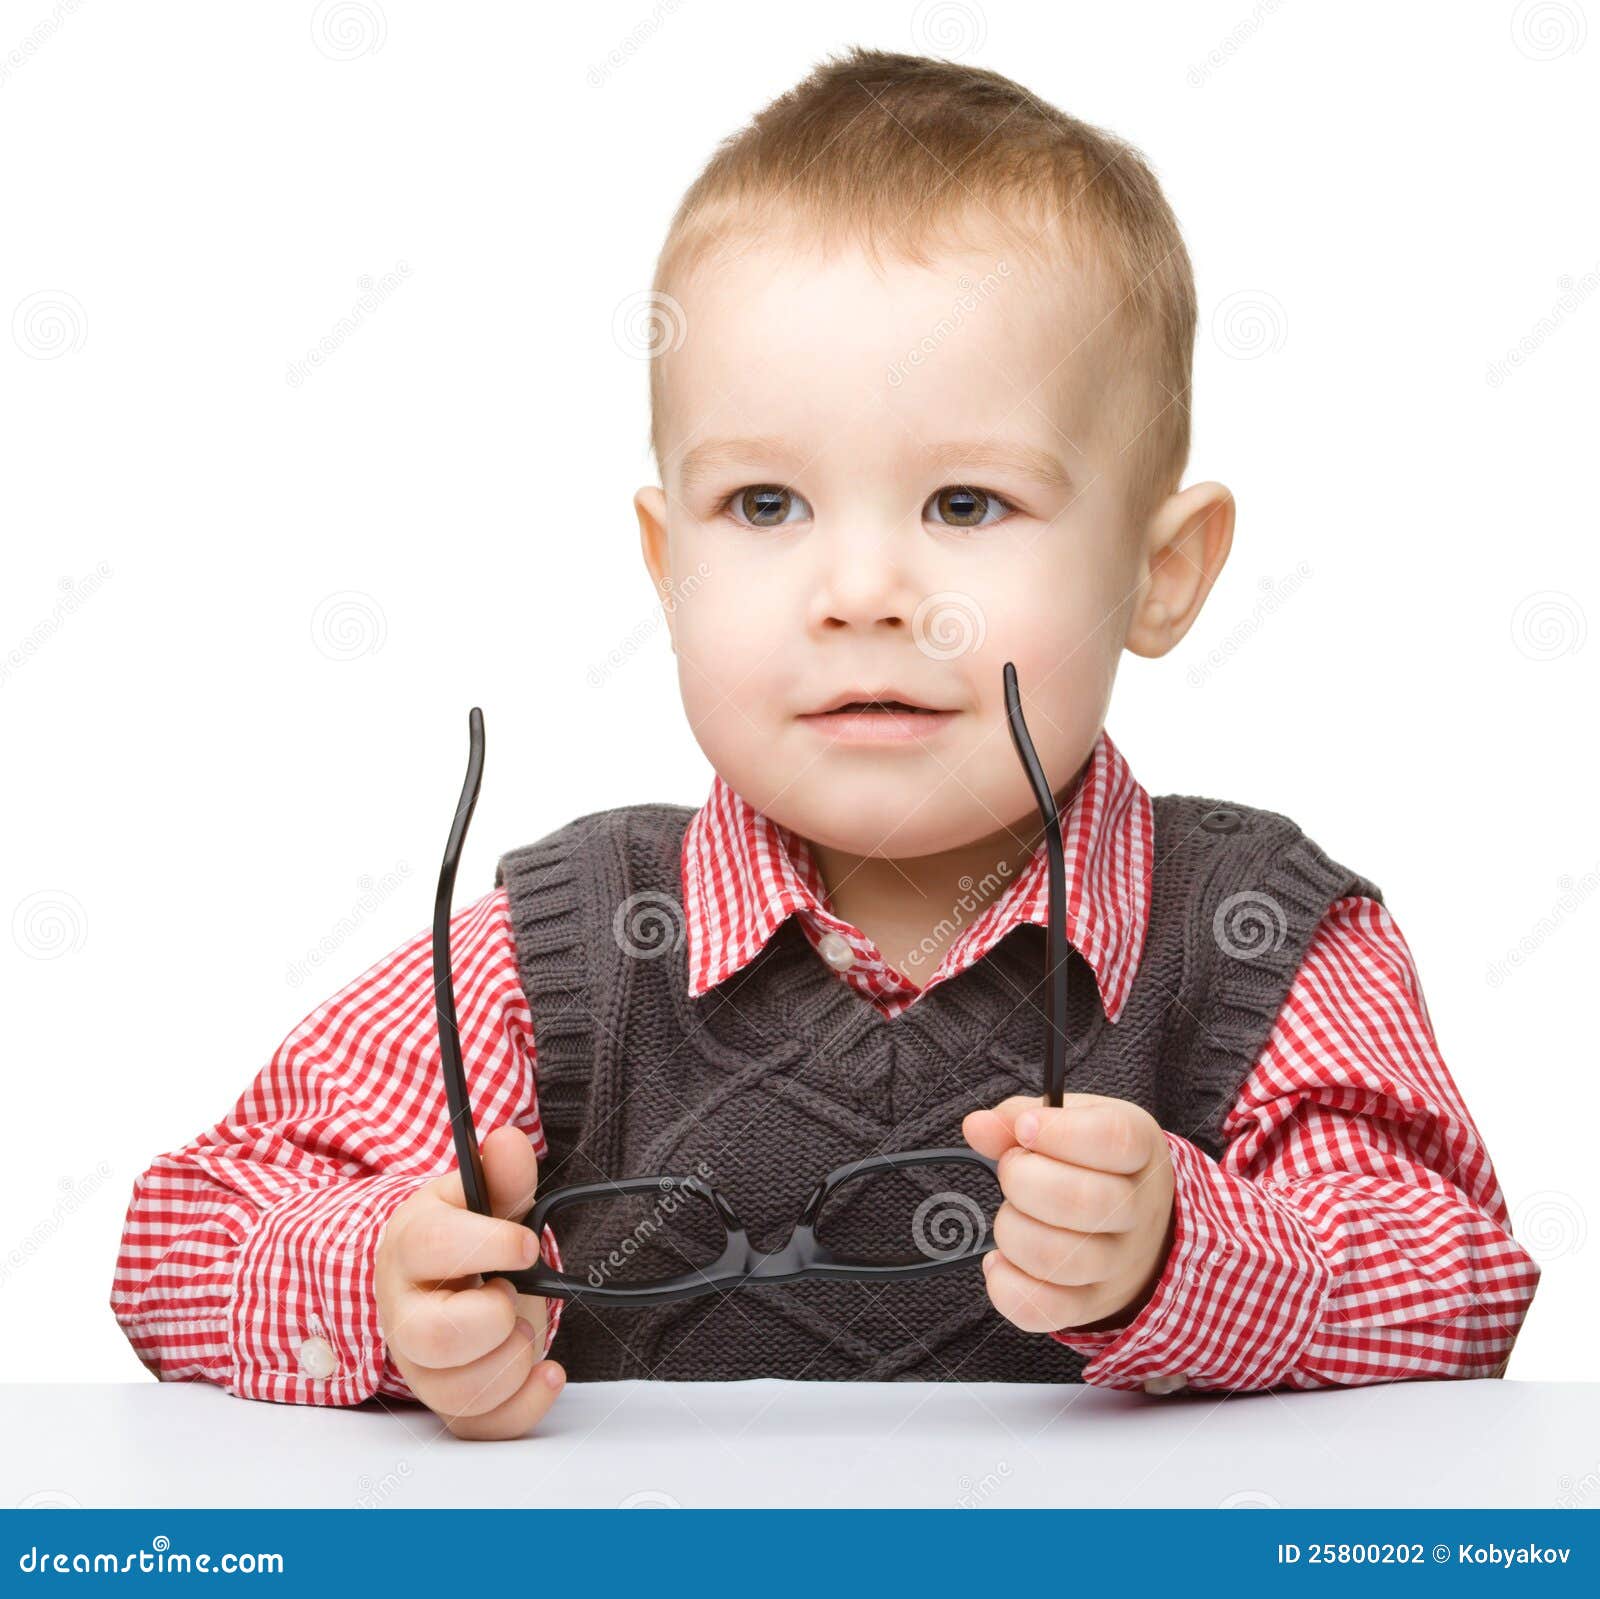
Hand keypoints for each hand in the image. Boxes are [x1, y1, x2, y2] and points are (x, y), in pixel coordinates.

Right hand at [375, 1123, 564, 1438]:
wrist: (438, 1280)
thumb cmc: (462, 1237)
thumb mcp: (481, 1197)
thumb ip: (500, 1174)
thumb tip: (509, 1141)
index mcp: (410, 1246)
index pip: (431, 1248)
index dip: (487, 1245)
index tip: (524, 1244)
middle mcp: (404, 1311)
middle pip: (435, 1336)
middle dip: (493, 1317)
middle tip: (512, 1294)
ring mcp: (421, 1364)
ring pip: (457, 1390)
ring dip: (511, 1360)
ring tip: (520, 1328)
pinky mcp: (446, 1402)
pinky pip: (479, 1426)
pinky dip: (524, 1405)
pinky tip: (545, 1372)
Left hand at [962, 1093, 1175, 1335]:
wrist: (1146, 1231)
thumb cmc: (1098, 1166)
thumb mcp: (1073, 1124)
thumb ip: (1021, 1118)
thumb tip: (977, 1126)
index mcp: (1139, 1150)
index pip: (1114, 1138)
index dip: (1060, 1133)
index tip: (1027, 1128)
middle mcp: (1137, 1210)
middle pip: (1082, 1201)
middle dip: (1023, 1180)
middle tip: (1012, 1169)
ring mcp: (1117, 1264)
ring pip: (1057, 1257)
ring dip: (1012, 1230)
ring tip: (1012, 1214)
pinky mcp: (1090, 1304)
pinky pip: (1044, 1309)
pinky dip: (1006, 1286)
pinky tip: (1001, 1261)